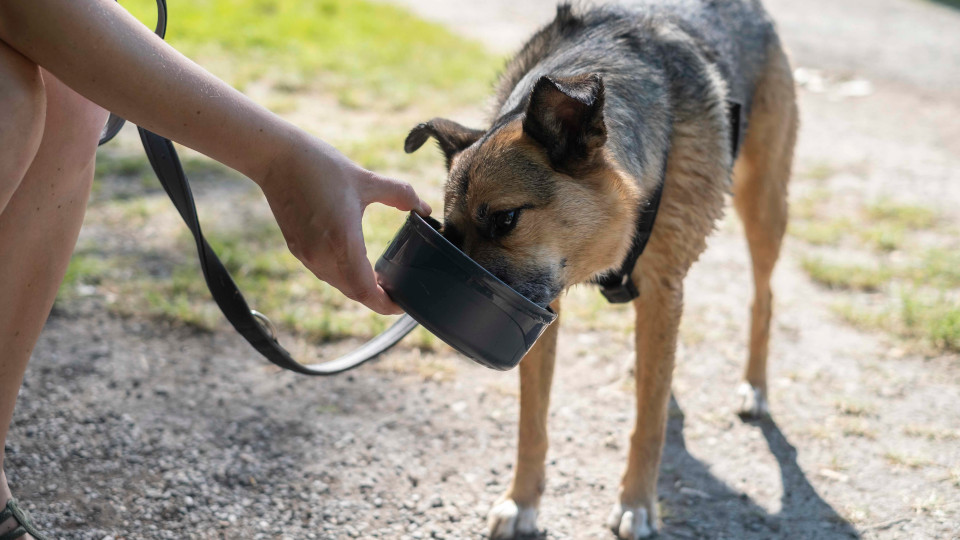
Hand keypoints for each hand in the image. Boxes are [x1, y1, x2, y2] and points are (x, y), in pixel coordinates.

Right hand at [258, 131, 430, 314]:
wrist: (276, 157)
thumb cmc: (321, 166)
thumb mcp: (367, 179)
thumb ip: (400, 195)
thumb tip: (424, 208)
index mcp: (342, 242)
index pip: (366, 292)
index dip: (386, 304)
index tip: (403, 303)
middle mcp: (322, 256)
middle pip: (354, 292)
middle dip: (377, 297)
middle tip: (398, 290)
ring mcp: (307, 254)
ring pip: (338, 284)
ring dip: (359, 286)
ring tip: (380, 279)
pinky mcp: (296, 248)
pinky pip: (325, 272)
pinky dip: (343, 274)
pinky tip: (354, 261)